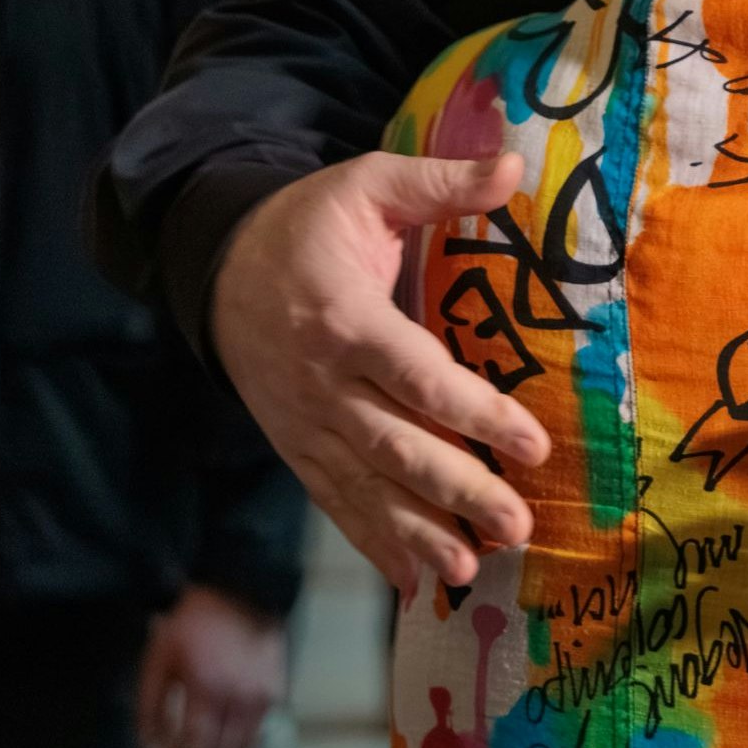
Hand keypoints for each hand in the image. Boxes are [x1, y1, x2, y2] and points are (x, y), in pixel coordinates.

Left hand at [137, 584, 290, 747]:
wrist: (240, 590)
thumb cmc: (194, 622)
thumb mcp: (159, 660)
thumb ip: (150, 708)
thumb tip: (149, 747)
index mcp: (210, 688)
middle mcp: (242, 697)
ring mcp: (264, 696)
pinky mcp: (277, 692)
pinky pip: (255, 732)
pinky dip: (235, 744)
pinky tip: (218, 739)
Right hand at [215, 151, 550, 591]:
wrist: (216, 267)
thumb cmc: (307, 225)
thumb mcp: (366, 185)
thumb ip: (440, 181)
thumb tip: (517, 165)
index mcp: (346, 320)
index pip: (417, 376)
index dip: (475, 414)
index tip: (531, 444)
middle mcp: (323, 384)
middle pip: (395, 447)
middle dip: (456, 492)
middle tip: (516, 526)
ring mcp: (305, 425)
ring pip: (365, 488)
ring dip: (417, 533)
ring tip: (469, 568)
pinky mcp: (297, 449)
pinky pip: (336, 503)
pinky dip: (373, 545)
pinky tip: (414, 583)